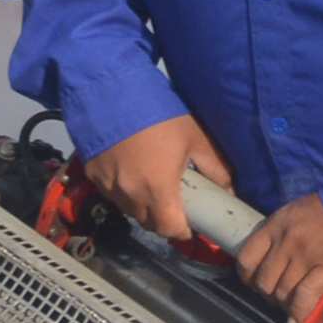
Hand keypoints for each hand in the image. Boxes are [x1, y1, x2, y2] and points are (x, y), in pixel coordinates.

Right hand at [85, 113, 228, 243]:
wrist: (112, 92)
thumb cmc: (157, 113)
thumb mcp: (195, 138)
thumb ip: (215, 168)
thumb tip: (230, 189)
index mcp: (157, 189)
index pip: (170, 230)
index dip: (182, 230)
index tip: (190, 223)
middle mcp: (129, 194)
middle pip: (149, 223)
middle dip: (164, 218)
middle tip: (176, 202)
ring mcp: (108, 186)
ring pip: (129, 210)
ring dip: (143, 206)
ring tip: (154, 183)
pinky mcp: (92, 175)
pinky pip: (112, 194)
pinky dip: (124, 191)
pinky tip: (133, 171)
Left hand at [239, 191, 322, 322]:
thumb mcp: (300, 212)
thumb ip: (286, 232)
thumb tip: (278, 257)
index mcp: (277, 225)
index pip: (247, 257)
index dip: (248, 277)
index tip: (256, 284)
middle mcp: (286, 241)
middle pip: (264, 280)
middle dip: (269, 295)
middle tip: (278, 299)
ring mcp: (306, 255)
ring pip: (282, 291)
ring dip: (285, 305)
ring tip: (292, 309)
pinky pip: (305, 296)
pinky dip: (299, 312)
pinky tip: (298, 319)